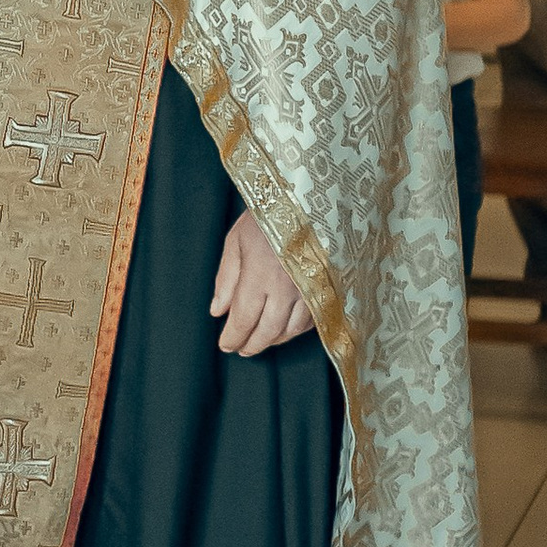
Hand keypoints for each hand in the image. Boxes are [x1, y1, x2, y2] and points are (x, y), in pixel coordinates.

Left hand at [210, 209, 312, 357]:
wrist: (308, 197)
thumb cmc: (267, 215)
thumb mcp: (236, 240)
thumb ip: (227, 279)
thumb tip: (218, 311)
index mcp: (260, 275)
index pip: (244, 319)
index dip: (233, 337)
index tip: (225, 345)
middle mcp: (288, 288)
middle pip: (269, 331)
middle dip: (253, 344)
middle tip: (241, 349)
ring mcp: (311, 289)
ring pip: (293, 330)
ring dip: (275, 339)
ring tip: (261, 339)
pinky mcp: (328, 287)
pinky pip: (313, 319)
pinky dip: (297, 328)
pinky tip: (286, 326)